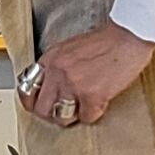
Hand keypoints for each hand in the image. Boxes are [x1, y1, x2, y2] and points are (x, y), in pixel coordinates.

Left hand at [22, 20, 153, 126]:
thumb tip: (52, 87)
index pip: (26, 88)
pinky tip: (100, 102)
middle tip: (62, 113)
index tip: (38, 106)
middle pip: (41, 108)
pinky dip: (94, 113)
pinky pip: (86, 117)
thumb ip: (58, 66)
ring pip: (61, 117)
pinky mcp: (91, 95)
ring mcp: (73, 85)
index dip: (32, 101)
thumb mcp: (70, 48)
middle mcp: (57, 72)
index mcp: (50, 59)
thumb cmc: (106, 41)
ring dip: (72, 116)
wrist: (128, 37)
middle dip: (51, 115)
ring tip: (82, 108)